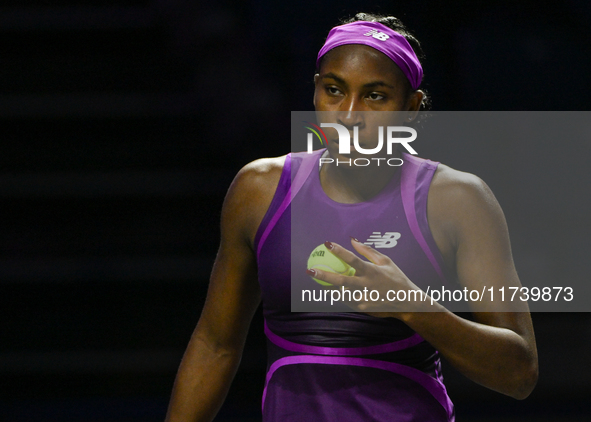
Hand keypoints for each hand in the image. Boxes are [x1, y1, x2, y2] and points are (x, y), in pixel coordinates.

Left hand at [306, 238, 429, 317]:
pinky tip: (328, 288)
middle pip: (342, 280)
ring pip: (340, 293)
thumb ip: (367, 250)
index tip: (327, 243)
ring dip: (327, 286)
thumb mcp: (385, 261)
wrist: (407, 302)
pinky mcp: (363, 307)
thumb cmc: (395, 277)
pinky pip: (345, 300)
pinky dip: (337, 294)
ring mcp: (364, 298)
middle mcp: (367, 285)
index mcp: (372, 271)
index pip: (353, 259)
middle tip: (310, 271)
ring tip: (315, 279)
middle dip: (324, 275)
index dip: (339, 251)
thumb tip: (352, 239)